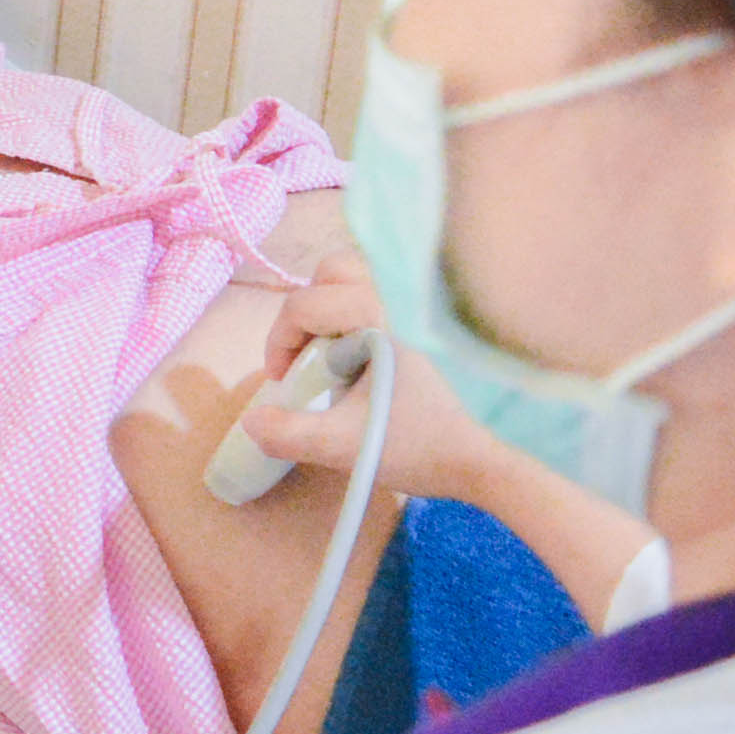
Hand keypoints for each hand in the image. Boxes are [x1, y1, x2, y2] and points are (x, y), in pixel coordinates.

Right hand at [234, 251, 497, 500]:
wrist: (480, 460)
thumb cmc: (417, 446)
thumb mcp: (342, 446)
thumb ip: (288, 432)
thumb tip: (254, 418)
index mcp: (378, 315)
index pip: (303, 305)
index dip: (279, 344)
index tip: (284, 384)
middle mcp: (399, 295)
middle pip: (330, 272)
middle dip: (306, 314)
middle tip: (309, 359)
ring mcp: (418, 304)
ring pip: (357, 277)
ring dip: (332, 310)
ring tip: (335, 356)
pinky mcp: (428, 319)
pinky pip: (381, 293)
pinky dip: (359, 314)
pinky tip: (365, 358)